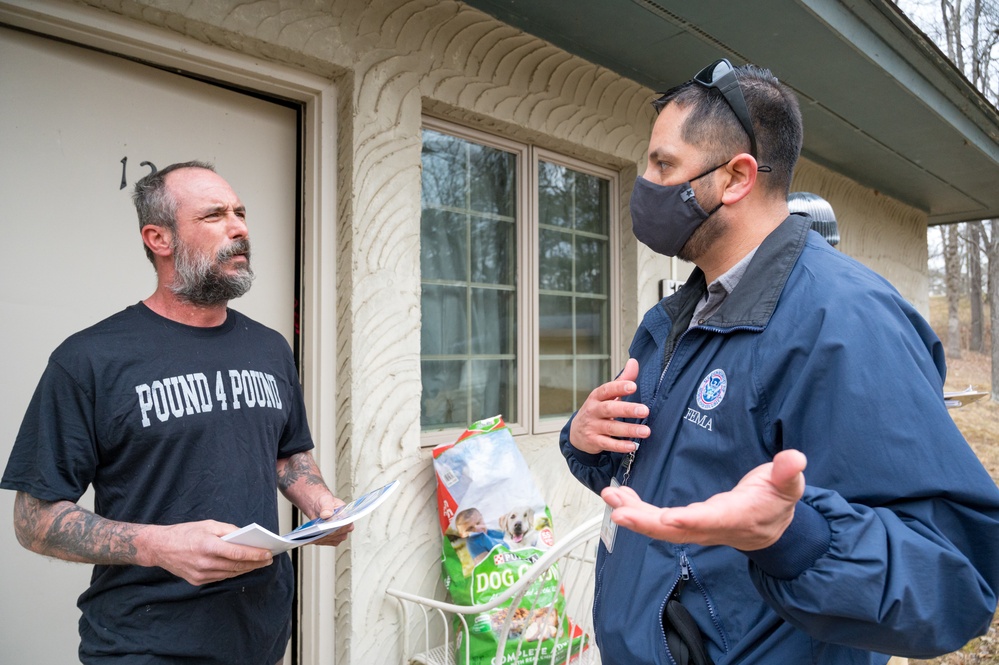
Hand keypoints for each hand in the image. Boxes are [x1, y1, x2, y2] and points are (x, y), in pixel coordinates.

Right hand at [138, 520, 273, 585]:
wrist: (159, 547)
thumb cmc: (185, 532)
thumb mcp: (208, 524)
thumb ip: (228, 530)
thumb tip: (246, 536)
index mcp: (208, 545)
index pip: (238, 553)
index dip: (256, 554)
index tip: (268, 554)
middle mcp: (204, 562)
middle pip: (237, 566)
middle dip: (255, 563)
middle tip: (268, 559)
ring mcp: (200, 574)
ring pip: (230, 574)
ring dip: (246, 569)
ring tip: (259, 563)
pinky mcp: (197, 581)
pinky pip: (220, 577)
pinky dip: (233, 572)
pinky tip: (242, 567)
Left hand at [307, 494, 352, 546]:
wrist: (318, 507)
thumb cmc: (324, 502)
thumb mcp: (326, 501)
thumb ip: (327, 507)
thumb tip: (327, 514)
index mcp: (347, 515)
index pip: (346, 524)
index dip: (338, 527)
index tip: (329, 527)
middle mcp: (345, 526)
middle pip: (340, 534)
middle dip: (329, 533)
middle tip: (319, 531)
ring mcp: (339, 534)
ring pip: (334, 540)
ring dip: (324, 538)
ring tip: (314, 535)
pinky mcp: (332, 539)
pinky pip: (327, 542)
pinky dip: (319, 540)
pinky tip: (312, 537)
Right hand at [568, 358, 650, 454]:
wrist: (577, 433)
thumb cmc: (597, 410)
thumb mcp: (606, 396)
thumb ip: (622, 380)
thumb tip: (634, 362)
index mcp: (596, 397)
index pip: (606, 390)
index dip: (619, 387)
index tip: (633, 386)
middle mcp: (593, 411)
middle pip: (609, 409)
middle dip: (627, 409)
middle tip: (645, 410)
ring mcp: (592, 427)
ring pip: (611, 428)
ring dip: (629, 429)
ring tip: (646, 431)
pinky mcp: (594, 441)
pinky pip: (607, 444)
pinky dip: (620, 445)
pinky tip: (633, 445)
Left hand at [601, 449, 806, 549]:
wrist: (771, 527)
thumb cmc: (777, 502)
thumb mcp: (789, 486)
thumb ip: (788, 473)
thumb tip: (793, 459)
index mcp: (736, 516)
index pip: (711, 520)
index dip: (691, 520)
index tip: (669, 518)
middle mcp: (711, 527)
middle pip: (675, 530)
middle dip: (646, 522)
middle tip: (619, 511)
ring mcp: (696, 528)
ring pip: (660, 527)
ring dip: (634, 513)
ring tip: (610, 496)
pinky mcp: (686, 523)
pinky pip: (657, 521)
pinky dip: (636, 509)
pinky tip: (618, 496)